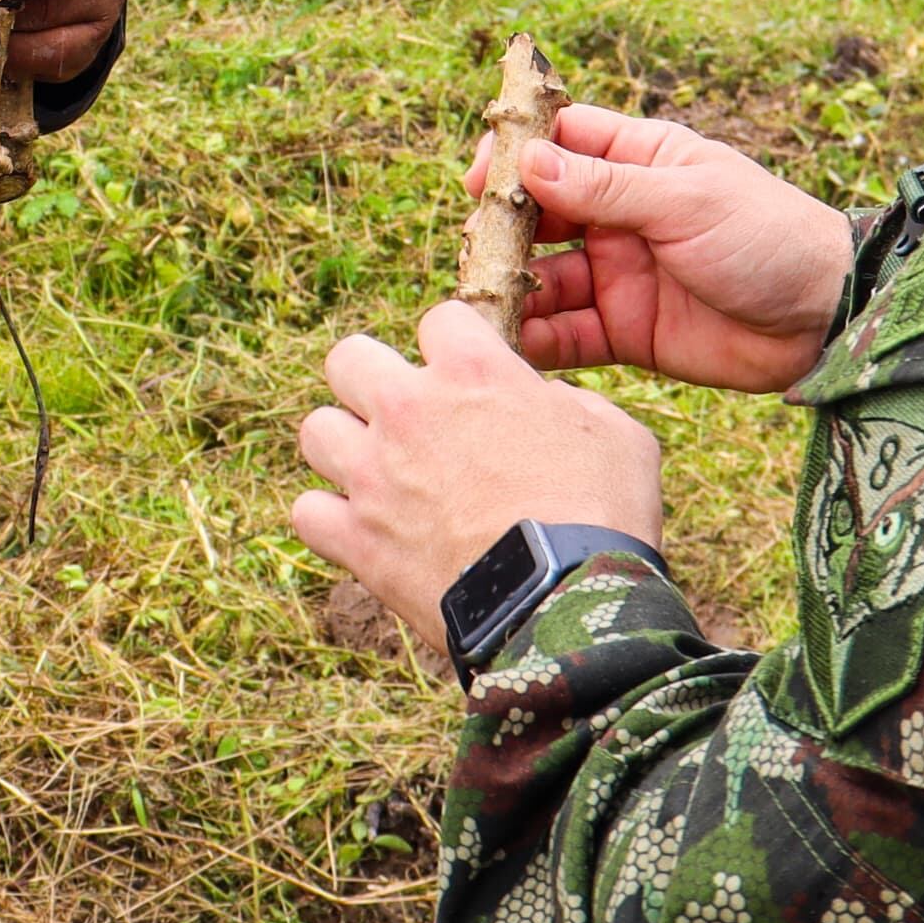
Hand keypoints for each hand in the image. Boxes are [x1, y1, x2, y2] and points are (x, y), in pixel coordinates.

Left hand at [290, 302, 666, 661]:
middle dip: (373, 380)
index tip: (470, 379)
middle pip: (347, 358)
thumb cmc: (604, 512)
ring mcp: (373, 475)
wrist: (568, 602)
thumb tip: (542, 406)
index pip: (438, 319)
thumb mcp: (616, 433)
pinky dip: (331, 522)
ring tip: (379, 474)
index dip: (457, 348)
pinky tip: (365, 532)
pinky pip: (307, 512)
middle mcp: (409, 410)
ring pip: (315, 430)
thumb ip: (567, 403)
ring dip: (344, 448)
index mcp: (473, 371)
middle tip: (406, 417)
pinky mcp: (357, 539)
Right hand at [482, 104, 854, 394]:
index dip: (517, 155)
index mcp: (640, 163)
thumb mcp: (687, 201)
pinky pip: (568, 335)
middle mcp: (620, 215)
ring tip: (481, 305)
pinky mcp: (627, 331)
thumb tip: (529, 163)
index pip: (562, 142)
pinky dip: (536, 339)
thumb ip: (606, 189)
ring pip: (545, 278)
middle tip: (479, 251)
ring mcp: (620, 274)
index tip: (481, 179)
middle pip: (539, 214)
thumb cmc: (768, 236)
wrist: (825, 317)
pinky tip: (509, 346)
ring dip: (512, 289)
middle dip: (502, 230)